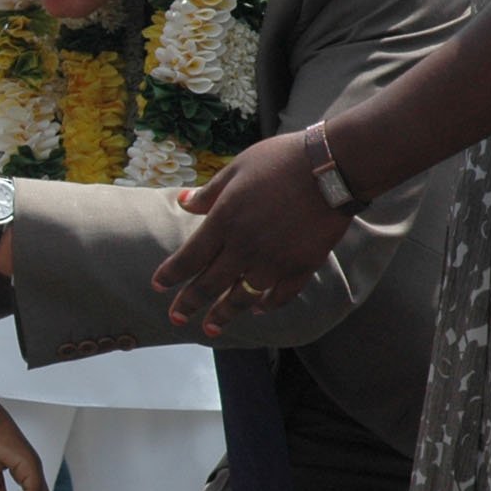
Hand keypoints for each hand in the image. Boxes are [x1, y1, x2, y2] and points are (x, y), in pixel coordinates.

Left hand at [153, 135, 352, 338]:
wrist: (331, 168)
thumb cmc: (281, 161)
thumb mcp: (237, 169)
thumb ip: (209, 193)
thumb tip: (183, 202)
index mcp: (224, 222)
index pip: (189, 258)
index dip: (171, 275)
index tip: (158, 285)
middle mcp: (244, 247)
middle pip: (210, 285)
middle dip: (188, 304)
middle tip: (176, 318)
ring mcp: (273, 261)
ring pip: (242, 297)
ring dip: (224, 314)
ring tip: (212, 329)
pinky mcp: (301, 267)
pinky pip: (280, 295)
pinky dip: (266, 305)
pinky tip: (257, 309)